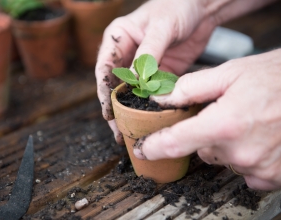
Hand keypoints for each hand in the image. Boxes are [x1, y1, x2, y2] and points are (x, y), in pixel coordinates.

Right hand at [95, 0, 216, 143]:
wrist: (202, 8)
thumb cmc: (178, 6)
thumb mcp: (161, 26)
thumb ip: (148, 52)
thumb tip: (136, 80)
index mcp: (118, 38)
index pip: (104, 68)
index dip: (104, 92)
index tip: (108, 112)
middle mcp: (127, 54)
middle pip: (115, 85)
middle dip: (116, 108)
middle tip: (119, 129)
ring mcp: (143, 66)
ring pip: (132, 92)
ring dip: (132, 111)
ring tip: (132, 131)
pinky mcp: (159, 73)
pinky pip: (152, 92)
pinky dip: (152, 106)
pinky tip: (152, 120)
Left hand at [135, 49, 280, 189]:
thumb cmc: (277, 78)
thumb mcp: (230, 73)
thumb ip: (191, 88)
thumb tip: (162, 99)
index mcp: (225, 124)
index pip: (176, 142)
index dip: (154, 147)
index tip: (143, 151)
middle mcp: (240, 151)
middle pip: (201, 148)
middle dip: (204, 133)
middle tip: (222, 113)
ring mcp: (258, 167)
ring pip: (222, 158)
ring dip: (226, 143)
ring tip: (246, 121)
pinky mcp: (272, 176)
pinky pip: (245, 170)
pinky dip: (245, 155)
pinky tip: (258, 138)